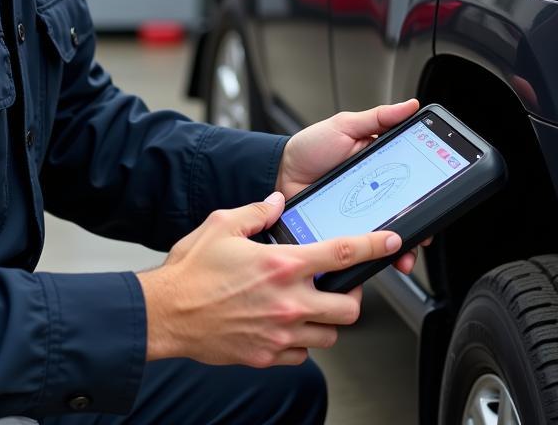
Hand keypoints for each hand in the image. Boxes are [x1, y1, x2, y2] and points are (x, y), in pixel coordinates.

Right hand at [136, 192, 400, 367]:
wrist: (166, 314)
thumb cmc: (191, 272)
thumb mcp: (221, 225)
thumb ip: (255, 212)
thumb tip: (275, 203)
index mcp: (282, 265)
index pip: (343, 254)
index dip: (374, 246)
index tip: (391, 242)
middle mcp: (288, 302)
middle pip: (349, 308)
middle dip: (351, 296)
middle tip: (339, 286)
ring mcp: (280, 333)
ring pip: (329, 334)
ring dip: (326, 320)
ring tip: (309, 305)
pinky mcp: (268, 355)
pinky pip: (303, 354)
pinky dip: (301, 340)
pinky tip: (285, 324)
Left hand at [276, 99, 428, 273]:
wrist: (279, 173)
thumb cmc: (310, 147)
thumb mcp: (344, 126)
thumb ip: (378, 118)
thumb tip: (410, 105)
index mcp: (379, 165)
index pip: (411, 180)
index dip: (427, 192)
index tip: (440, 198)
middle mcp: (374, 191)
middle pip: (405, 212)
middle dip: (420, 228)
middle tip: (424, 235)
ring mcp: (360, 213)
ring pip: (388, 234)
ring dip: (401, 247)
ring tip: (404, 255)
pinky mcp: (344, 230)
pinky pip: (363, 246)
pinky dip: (373, 255)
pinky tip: (379, 258)